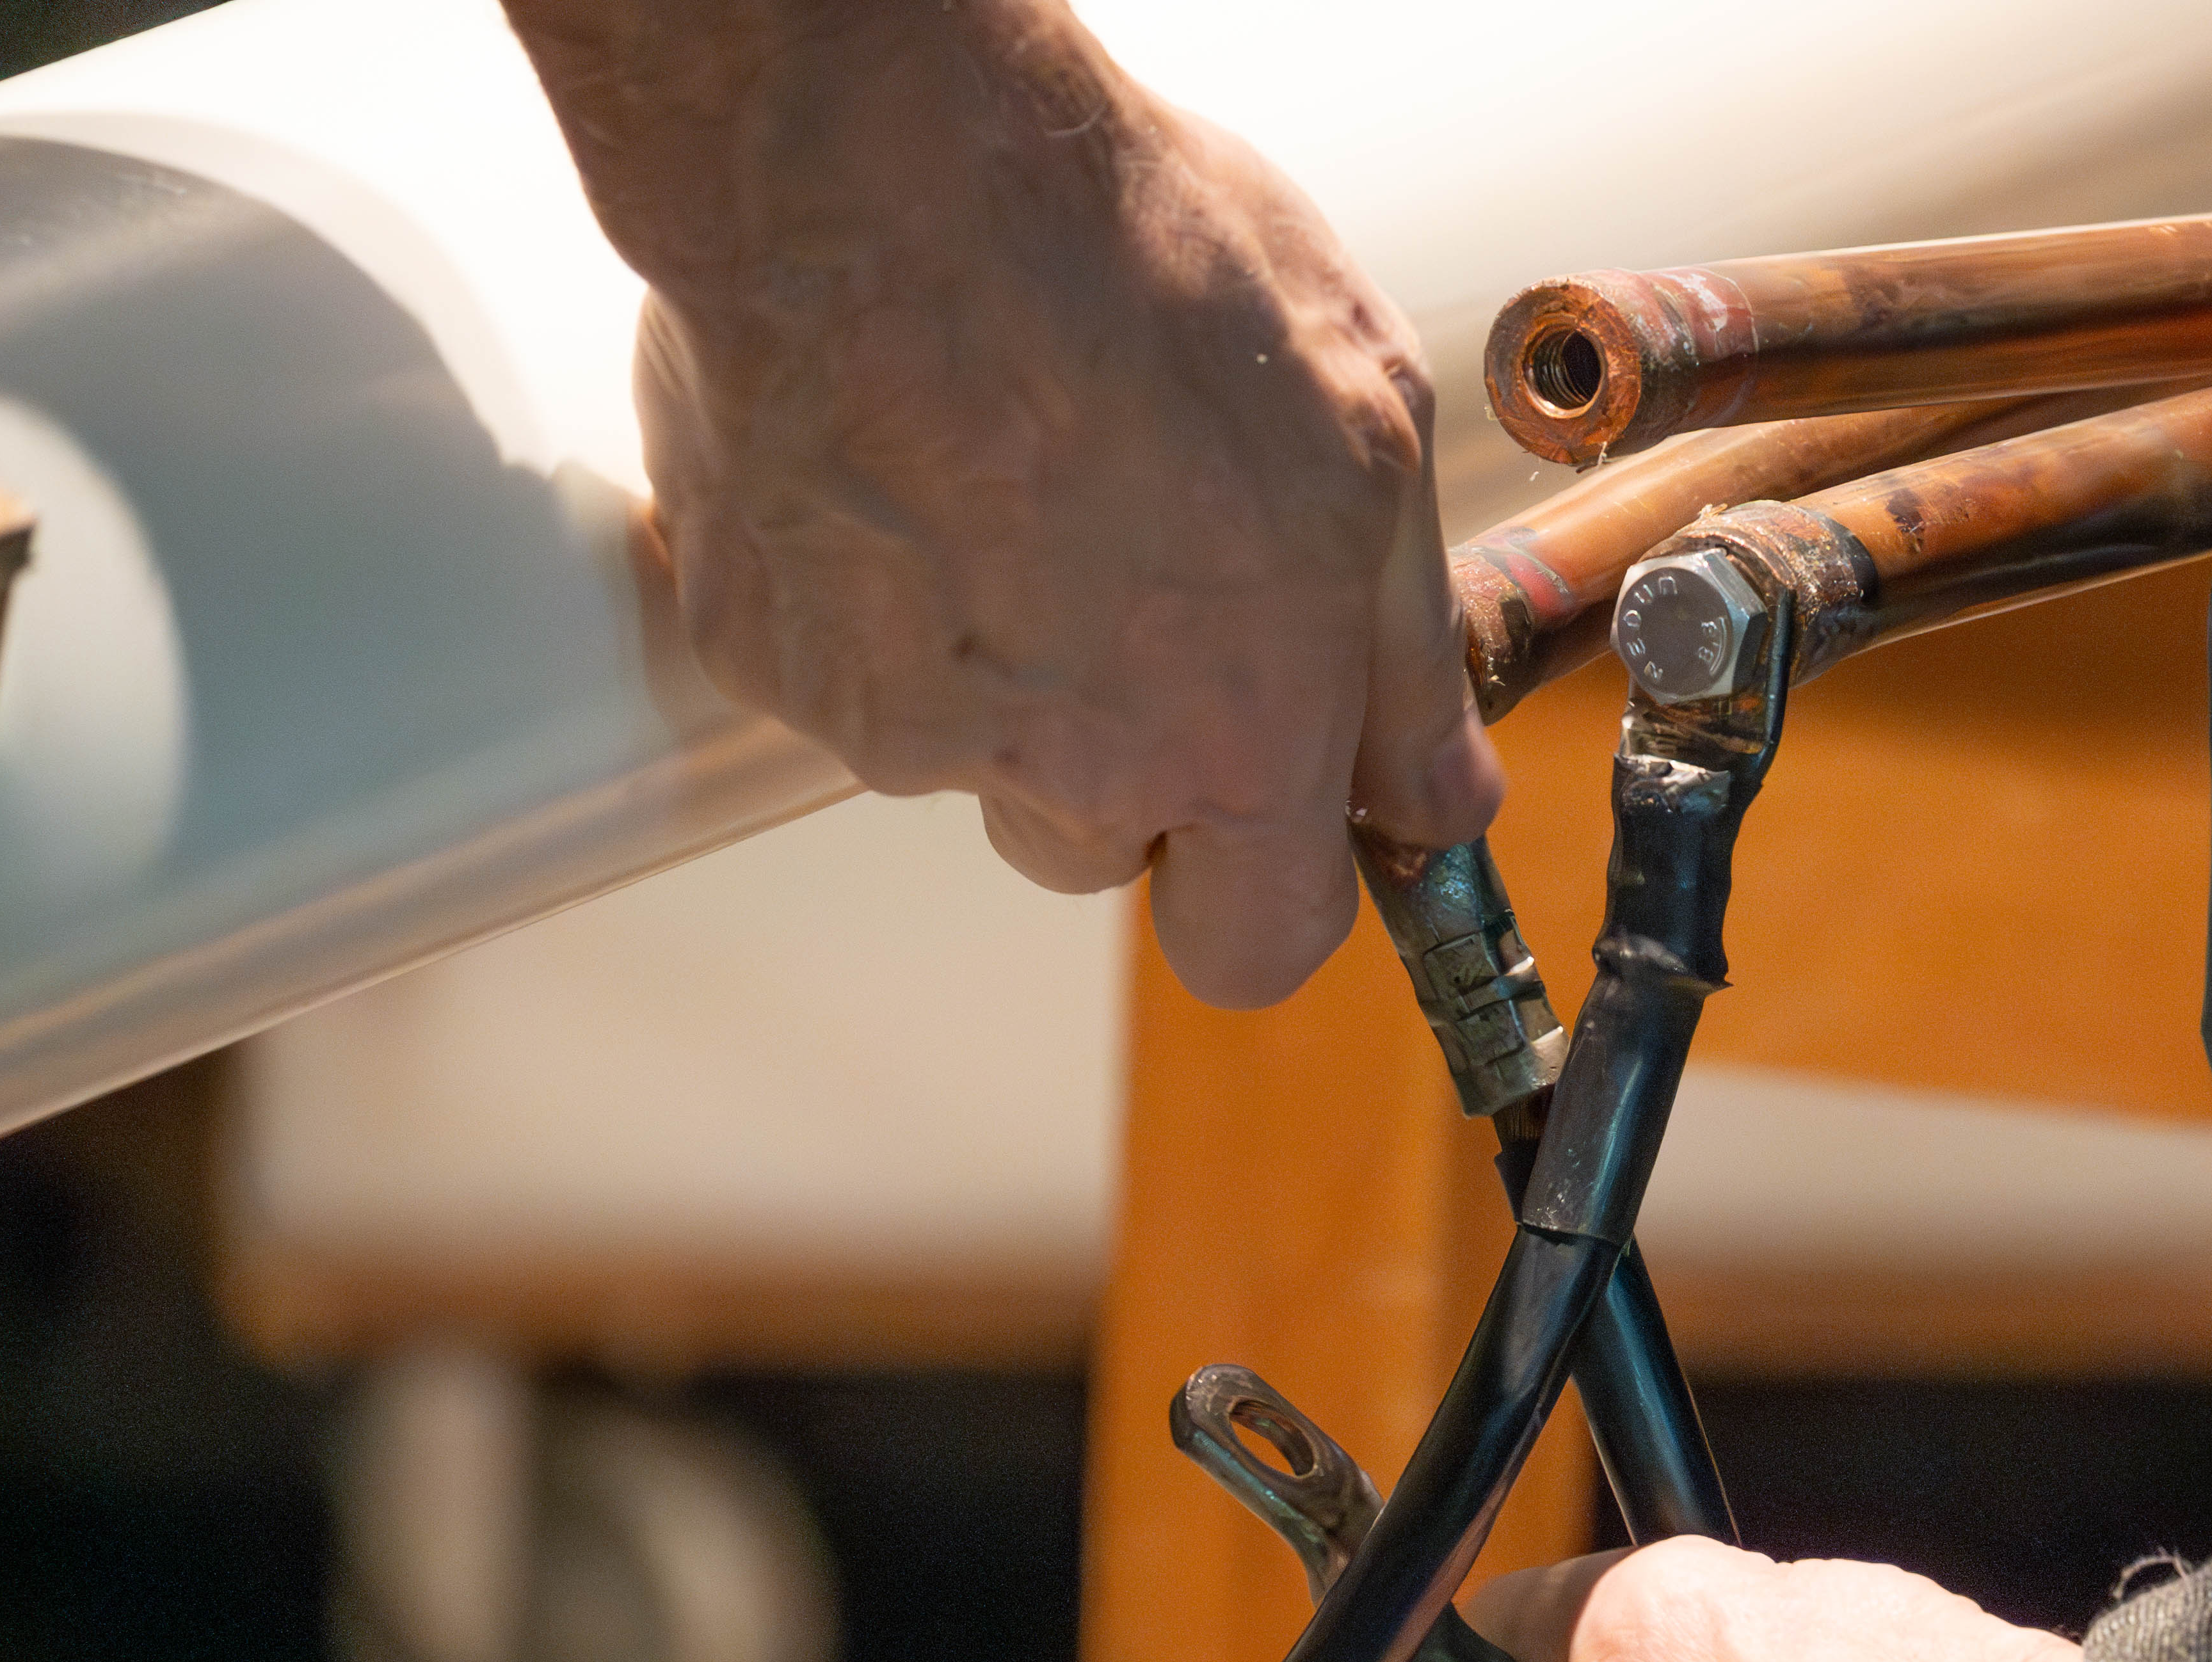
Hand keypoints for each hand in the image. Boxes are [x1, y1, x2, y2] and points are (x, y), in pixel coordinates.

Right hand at [506, 0, 1503, 1004]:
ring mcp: (892, 725)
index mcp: (1228, 739)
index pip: (1256, 946)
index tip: (1272, 813)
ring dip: (996, 657)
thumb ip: (1407, 660)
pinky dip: (874, 580)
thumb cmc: (1142, 269)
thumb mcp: (1369, 439)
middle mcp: (1057, 770)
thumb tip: (1443, 804)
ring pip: (967, 750)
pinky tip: (907, 443)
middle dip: (1122, 754)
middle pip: (1098, 848)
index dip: (1267, 889)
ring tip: (1010, 473)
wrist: (891, 166)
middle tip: (1126, 573)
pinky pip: (843, 661)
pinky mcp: (768, 657)